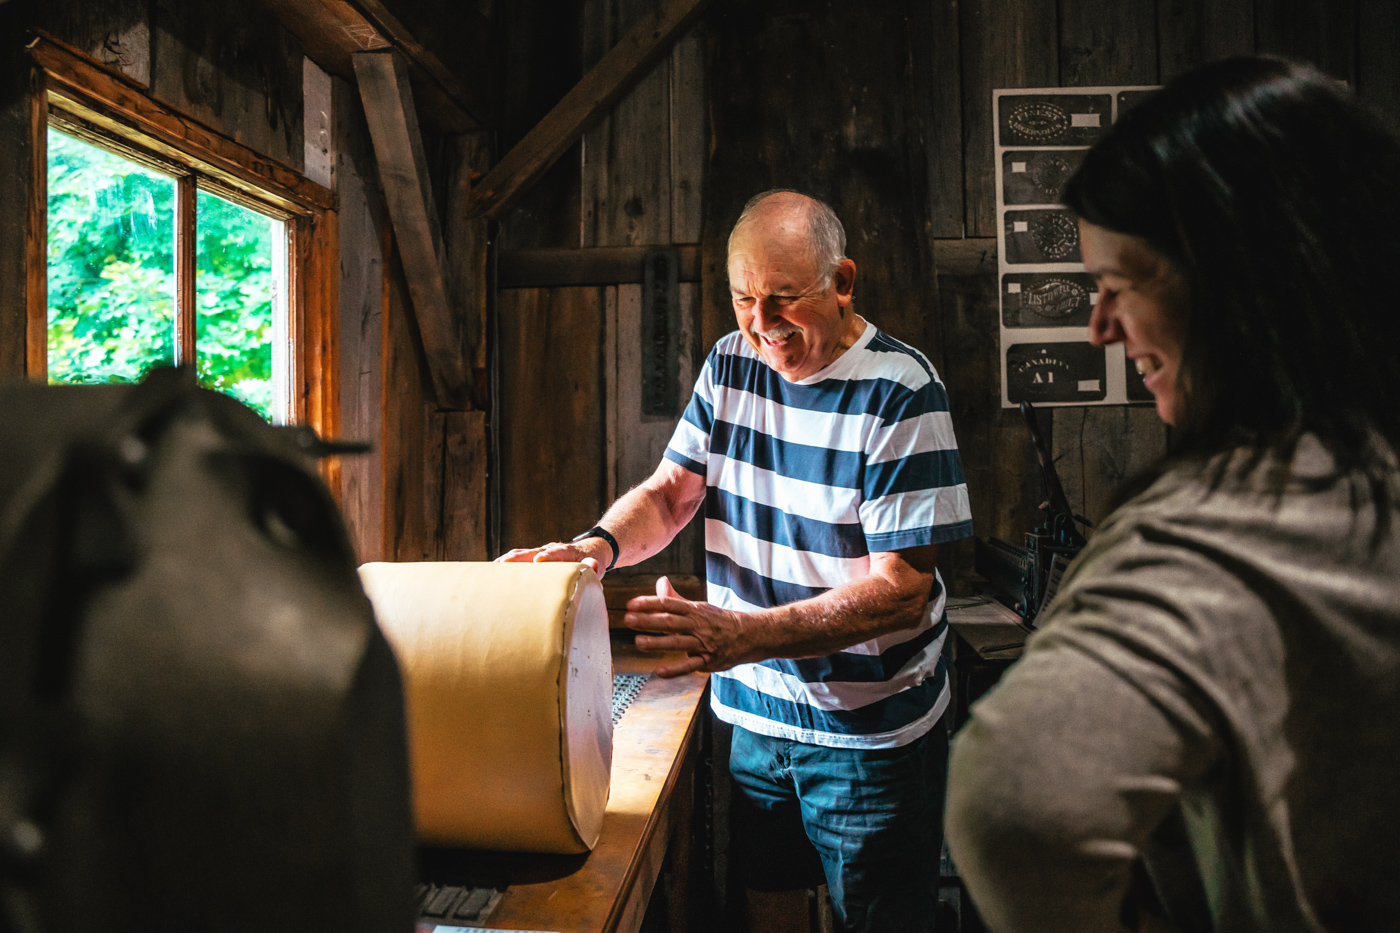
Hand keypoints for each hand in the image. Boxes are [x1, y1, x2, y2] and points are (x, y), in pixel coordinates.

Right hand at [495, 539, 608, 576]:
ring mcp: (542, 552)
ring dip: (509, 560)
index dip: (548, 557)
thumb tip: (595, 567)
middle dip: (518, 558)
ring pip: (523, 553)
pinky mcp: (535, 557)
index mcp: (568, 552)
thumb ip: (595, 568)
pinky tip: (494, 572)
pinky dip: (508, 563)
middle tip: (503, 564)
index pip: (558, 553)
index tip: (538, 561)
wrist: (591, 548)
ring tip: (493, 569)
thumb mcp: (597, 565)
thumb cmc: (593, 561)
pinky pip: (520, 558)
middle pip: (533, 552)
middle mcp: (552, 549)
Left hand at [627, 576, 764, 677]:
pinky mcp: (708, 660)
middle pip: (670, 622)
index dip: (649, 603)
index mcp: (694, 610)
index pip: (669, 604)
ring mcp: (703, 643)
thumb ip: (676, 598)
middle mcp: (698, 625)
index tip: (630, 604)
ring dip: (657, 642)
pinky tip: (659, 671)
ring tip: (638, 642)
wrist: (750, 635)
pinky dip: (675, 669)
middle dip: (648, 621)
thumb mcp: (699, 607)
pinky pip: (690, 666)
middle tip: (628, 620)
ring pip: (678, 642)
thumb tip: (660, 582)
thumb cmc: (719, 621)